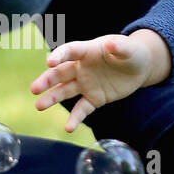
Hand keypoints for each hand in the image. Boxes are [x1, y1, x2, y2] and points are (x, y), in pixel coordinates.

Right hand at [30, 30, 169, 132]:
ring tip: (39, 106)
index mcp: (87, 51)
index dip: (59, 55)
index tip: (49, 62)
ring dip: (52, 98)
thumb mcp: (129, 48)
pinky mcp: (94, 98)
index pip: (69, 51)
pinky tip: (68, 128)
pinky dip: (76, 118)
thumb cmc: (131, 52)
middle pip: (60, 73)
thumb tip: (112, 45)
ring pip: (65, 91)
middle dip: (47, 81)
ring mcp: (86, 84)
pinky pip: (83, 109)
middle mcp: (82, 68)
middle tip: (34, 89)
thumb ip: (120, 47)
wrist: (139, 67)